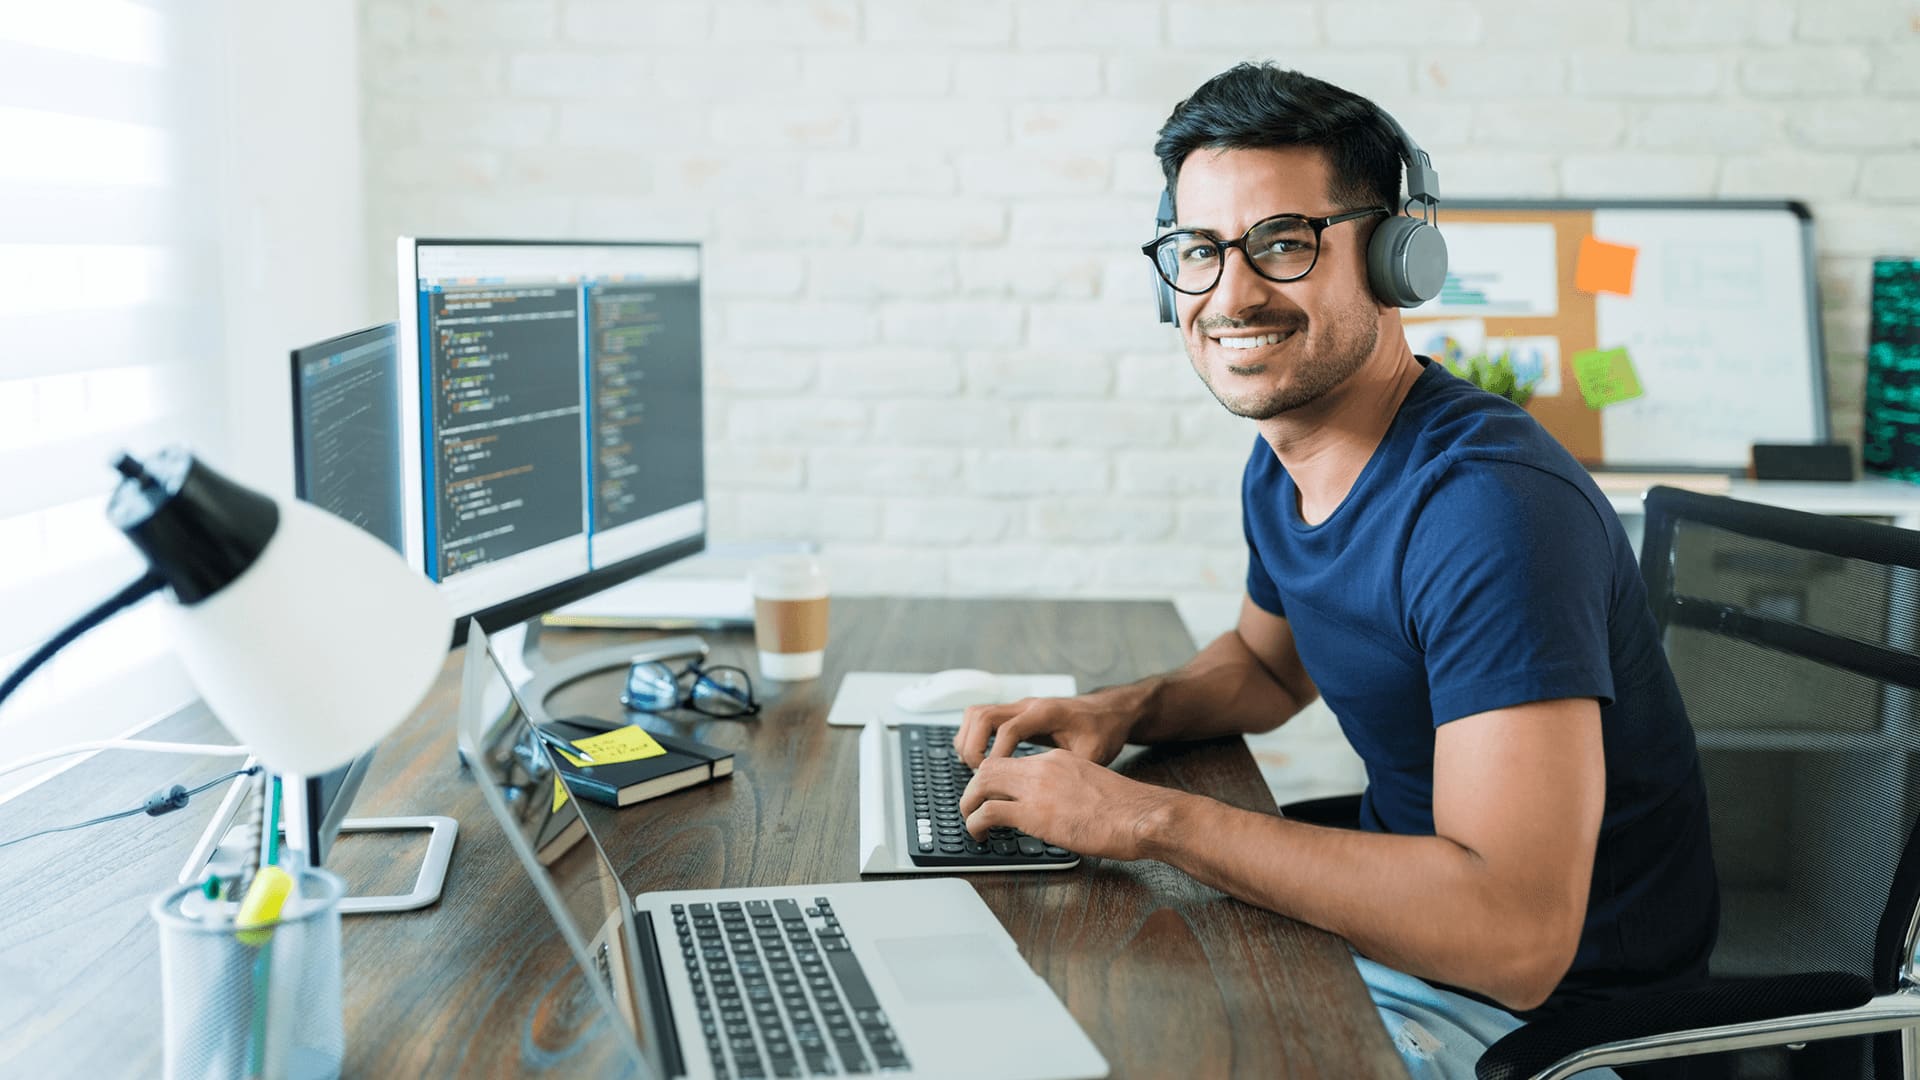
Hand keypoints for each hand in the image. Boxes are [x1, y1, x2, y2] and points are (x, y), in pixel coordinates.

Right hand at [953, 694, 1130, 768]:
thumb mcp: (1095, 752)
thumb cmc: (1102, 730)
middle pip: (983, 716)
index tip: (992, 780)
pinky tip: (979, 759)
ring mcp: (1019, 707)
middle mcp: (1028, 705)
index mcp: (1047, 714)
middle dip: (973, 747)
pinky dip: (972, 736)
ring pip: (976, 714)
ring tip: (974, 769)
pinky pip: (981, 717)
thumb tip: (1056, 799)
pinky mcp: (1015, 713)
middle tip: (977, 775)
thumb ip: (1073, 770)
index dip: (997, 756)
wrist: (1108, 711)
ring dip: (968, 740)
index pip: (1009, 730)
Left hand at [957, 750, 1178, 861]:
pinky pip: (988, 812)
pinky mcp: (1034, 813)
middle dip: (973, 788)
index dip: (996, 780)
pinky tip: (979, 835)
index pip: (1013, 762)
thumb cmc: (1128, 810)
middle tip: (972, 808)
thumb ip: (1070, 791)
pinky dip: (975, 823)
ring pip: (981, 783)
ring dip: (968, 803)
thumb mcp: (1093, 788)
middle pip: (990, 766)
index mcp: (1058, 760)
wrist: (1142, 815)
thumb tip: (1059, 811)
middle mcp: (1043, 767)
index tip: (992, 796)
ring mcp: (1037, 788)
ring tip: (970, 823)